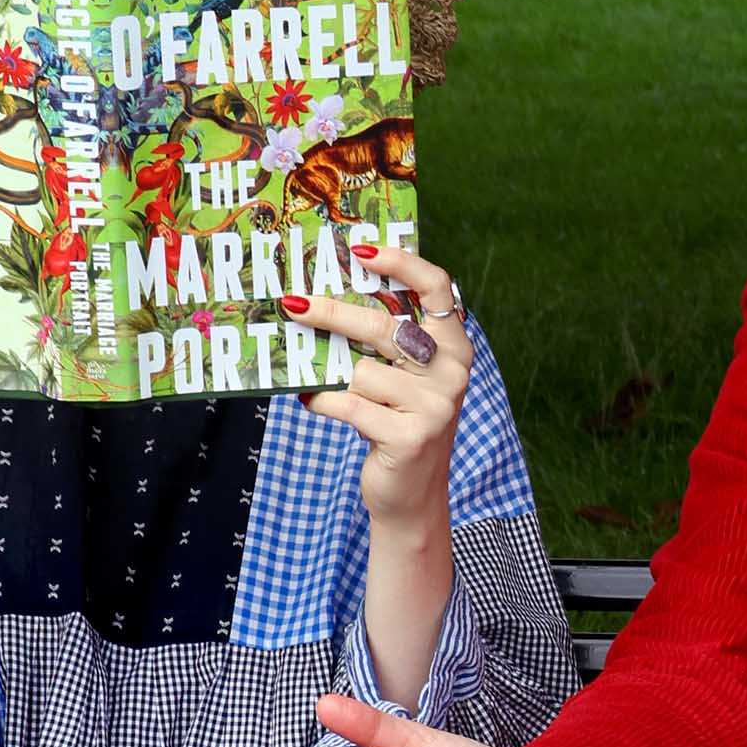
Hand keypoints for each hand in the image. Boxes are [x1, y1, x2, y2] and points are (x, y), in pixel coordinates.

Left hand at [294, 238, 474, 524]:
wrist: (411, 497)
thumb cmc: (397, 423)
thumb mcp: (401, 378)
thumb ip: (385, 341)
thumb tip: (324, 297)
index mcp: (454, 348)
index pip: (438, 288)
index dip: (402, 262)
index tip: (361, 250)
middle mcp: (451, 374)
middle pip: (385, 326)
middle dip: (332, 313)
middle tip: (292, 304)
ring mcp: (434, 408)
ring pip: (361, 372)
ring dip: (328, 375)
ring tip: (311, 377)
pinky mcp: (410, 438)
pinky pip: (349, 405)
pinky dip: (321, 401)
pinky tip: (309, 400)